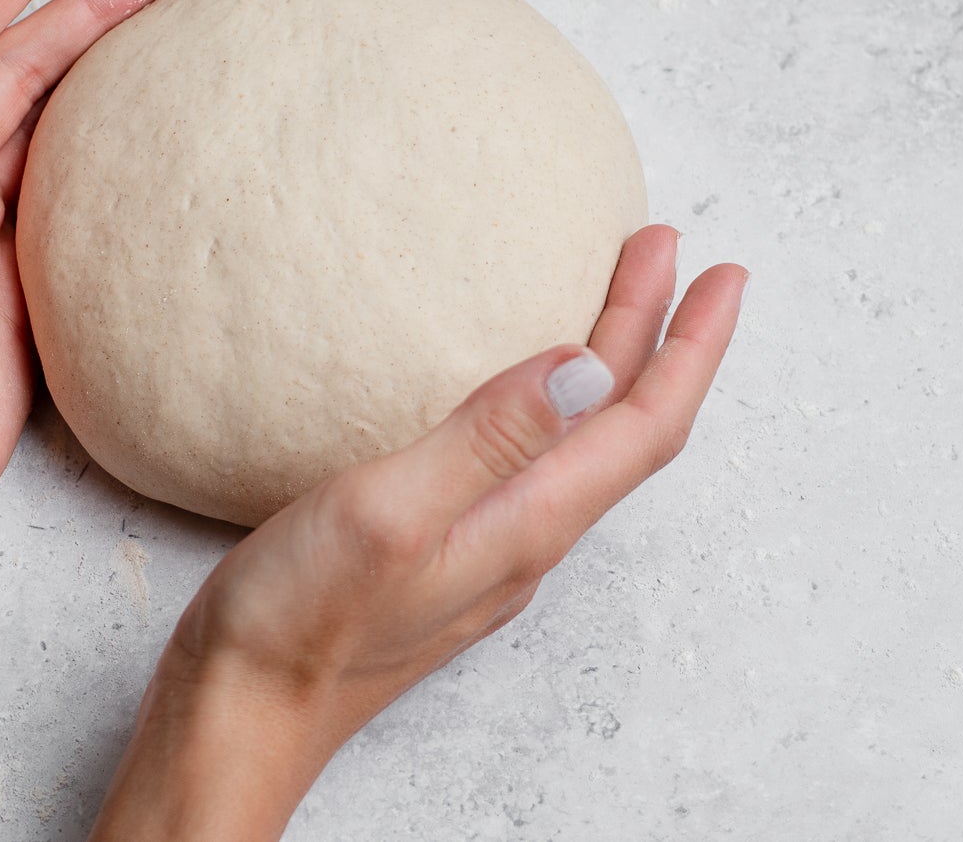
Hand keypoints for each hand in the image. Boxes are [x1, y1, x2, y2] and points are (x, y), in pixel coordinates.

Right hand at [92, 226, 746, 839]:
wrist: (240, 716)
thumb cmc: (299, 627)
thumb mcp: (389, 513)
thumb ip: (486, 438)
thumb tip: (584, 367)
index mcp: (525, 523)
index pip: (643, 424)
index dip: (690, 344)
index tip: (722, 272)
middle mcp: (522, 539)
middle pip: (621, 427)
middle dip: (656, 334)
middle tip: (664, 246)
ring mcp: (485, 550)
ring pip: (580, 445)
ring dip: (612, 366)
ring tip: (619, 302)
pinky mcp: (442, 552)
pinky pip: (531, 462)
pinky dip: (554, 404)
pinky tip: (523, 388)